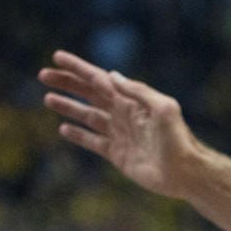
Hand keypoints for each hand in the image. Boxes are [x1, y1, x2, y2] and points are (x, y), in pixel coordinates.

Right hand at [40, 50, 199, 197]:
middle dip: (67, 84)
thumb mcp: (163, 109)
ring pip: (88, 116)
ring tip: (48, 98)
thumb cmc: (179, 139)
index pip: (99, 80)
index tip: (57, 57)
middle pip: (90, 94)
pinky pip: (93, 142)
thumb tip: (111, 75)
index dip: (78, 68)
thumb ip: (139, 91)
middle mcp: (124, 115)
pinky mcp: (118, 155)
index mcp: (132, 101)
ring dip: (69, 106)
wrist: (186, 173)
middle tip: (43, 75)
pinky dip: (78, 135)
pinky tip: (63, 129)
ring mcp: (120, 134)